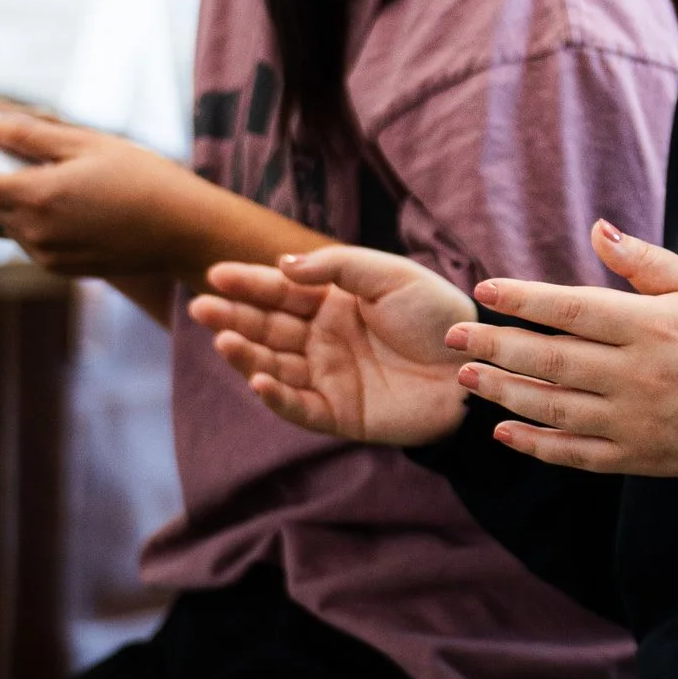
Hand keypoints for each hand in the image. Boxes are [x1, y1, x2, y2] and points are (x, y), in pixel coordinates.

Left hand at [0, 101, 211, 274]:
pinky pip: (31, 241)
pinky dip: (37, 221)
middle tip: (23, 159)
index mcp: (35, 195)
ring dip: (15, 201)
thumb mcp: (88, 144)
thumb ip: (27, 134)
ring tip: (55, 179)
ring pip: (8, 223)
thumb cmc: (144, 178)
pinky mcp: (61, 268)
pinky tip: (71, 204)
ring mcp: (46, 255)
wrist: (187, 231)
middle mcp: (34, 232)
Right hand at [191, 245, 470, 446]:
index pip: (281, 292)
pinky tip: (259, 379)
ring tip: (223, 340)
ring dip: (247, 354)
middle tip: (201, 307)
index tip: (216, 274)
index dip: (249, 283)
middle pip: (268, 328)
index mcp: (334, 304)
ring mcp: (329, 377)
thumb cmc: (438, 315)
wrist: (476, 364)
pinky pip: (299, 407)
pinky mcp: (340, 414)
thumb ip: (336, 267)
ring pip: (275, 365)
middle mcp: (324, 340)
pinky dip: (277, 396)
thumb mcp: (389, 275)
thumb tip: (282, 265)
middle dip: (233, 317)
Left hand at [447, 221, 677, 476]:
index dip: (523, 299)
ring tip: (465, 379)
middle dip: (494, 347)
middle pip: (550, 359)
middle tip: (452, 338)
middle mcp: (636, 375)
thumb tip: (597, 229)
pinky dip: (536, 445)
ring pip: (553, 407)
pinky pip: (575, 454)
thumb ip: (646, 262)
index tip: (484, 289)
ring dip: (503, 393)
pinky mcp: (636, 457)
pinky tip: (503, 430)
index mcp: (651, 326)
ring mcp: (633, 421)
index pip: (573, 309)